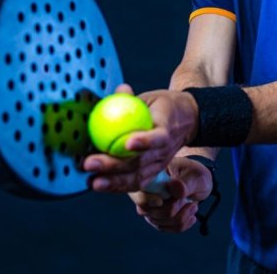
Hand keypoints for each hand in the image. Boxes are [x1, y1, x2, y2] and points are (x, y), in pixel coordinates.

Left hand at [83, 84, 198, 191]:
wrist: (186, 122)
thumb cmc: (164, 108)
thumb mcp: (152, 98)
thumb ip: (134, 98)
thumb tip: (119, 90)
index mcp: (166, 130)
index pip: (158, 138)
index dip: (145, 141)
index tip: (128, 143)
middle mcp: (164, 151)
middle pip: (140, 162)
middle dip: (114, 165)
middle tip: (90, 163)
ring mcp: (159, 164)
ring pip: (137, 177)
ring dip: (113, 181)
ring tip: (92, 182)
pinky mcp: (154, 173)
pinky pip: (135, 183)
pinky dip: (118, 186)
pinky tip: (99, 186)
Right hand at [130, 156, 212, 232]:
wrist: (198, 184)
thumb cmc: (195, 175)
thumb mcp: (196, 176)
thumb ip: (187, 183)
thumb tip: (174, 189)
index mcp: (151, 177)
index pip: (138, 192)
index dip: (146, 199)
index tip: (162, 201)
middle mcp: (145, 194)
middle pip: (149, 211)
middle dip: (173, 209)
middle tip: (189, 200)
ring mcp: (150, 208)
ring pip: (159, 223)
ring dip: (180, 217)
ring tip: (193, 206)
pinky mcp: (157, 220)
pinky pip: (166, 228)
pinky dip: (181, 225)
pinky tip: (191, 217)